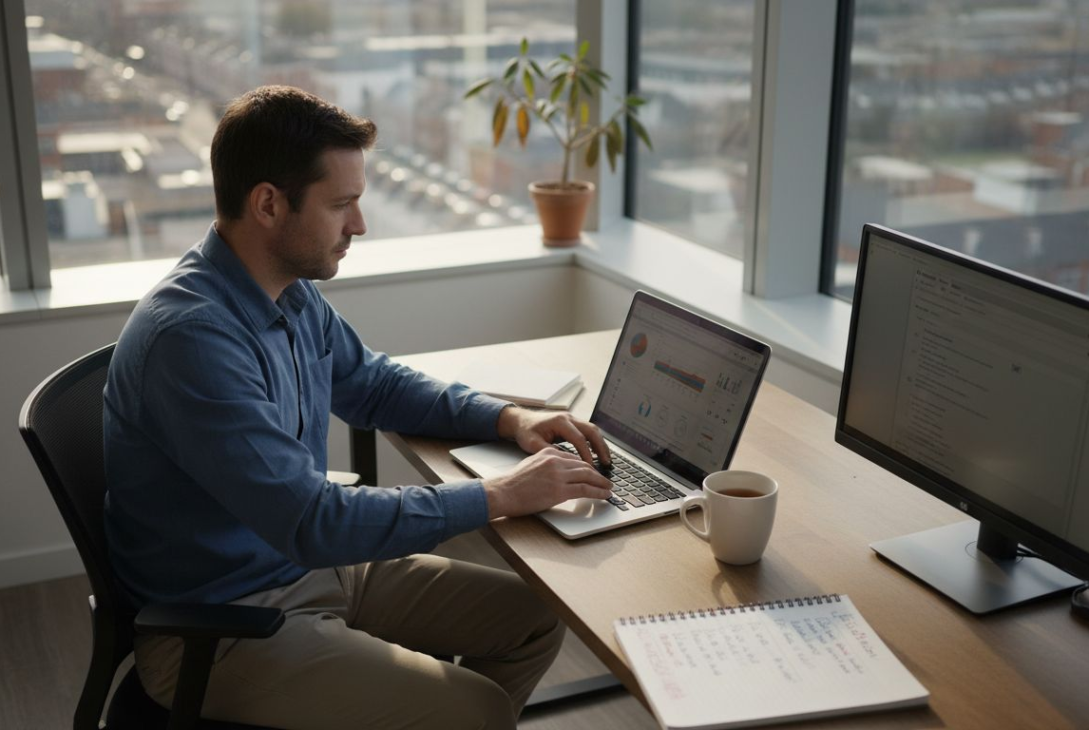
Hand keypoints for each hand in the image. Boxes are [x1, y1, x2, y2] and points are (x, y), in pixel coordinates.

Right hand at [482, 448, 613, 518]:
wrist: (502, 492)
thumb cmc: (513, 483)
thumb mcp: (531, 464)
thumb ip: (547, 464)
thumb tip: (560, 473)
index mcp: (548, 452)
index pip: (574, 458)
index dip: (587, 467)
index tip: (593, 473)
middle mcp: (555, 460)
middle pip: (584, 465)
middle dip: (597, 474)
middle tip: (606, 480)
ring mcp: (558, 475)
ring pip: (588, 476)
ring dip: (601, 483)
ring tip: (608, 488)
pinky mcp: (559, 490)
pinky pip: (585, 490)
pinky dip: (598, 492)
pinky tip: (604, 495)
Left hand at [495, 406, 610, 465]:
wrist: (521, 420)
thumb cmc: (525, 431)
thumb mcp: (532, 443)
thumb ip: (548, 451)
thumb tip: (564, 461)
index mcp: (559, 422)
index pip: (579, 439)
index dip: (586, 454)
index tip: (591, 467)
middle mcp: (568, 418)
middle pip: (591, 431)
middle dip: (601, 447)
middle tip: (607, 463)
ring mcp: (571, 419)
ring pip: (592, 430)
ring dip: (600, 444)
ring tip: (606, 460)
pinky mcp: (572, 423)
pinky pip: (588, 431)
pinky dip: (595, 442)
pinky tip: (597, 454)